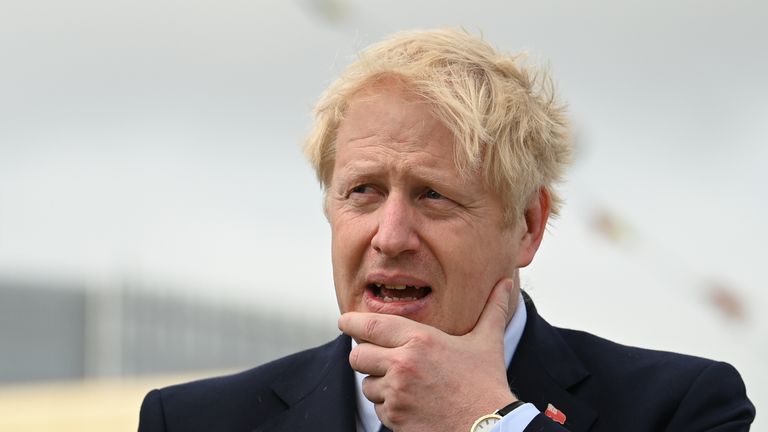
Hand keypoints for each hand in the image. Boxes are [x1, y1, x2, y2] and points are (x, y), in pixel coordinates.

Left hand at [338, 278, 517, 431]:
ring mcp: (397, 393)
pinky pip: (378, 409)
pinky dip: (389, 407)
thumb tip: (506, 283)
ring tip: (405, 385)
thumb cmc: (487, 384)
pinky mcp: (395, 418)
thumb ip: (492, 309)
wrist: (489, 427)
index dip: (351, 323)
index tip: (344, 321)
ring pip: (367, 385)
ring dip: (379, 384)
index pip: (370, 326)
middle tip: (377, 358)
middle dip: (364, 357)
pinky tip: (412, 405)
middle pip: (358, 356)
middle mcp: (403, 364)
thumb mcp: (488, 342)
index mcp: (420, 340)